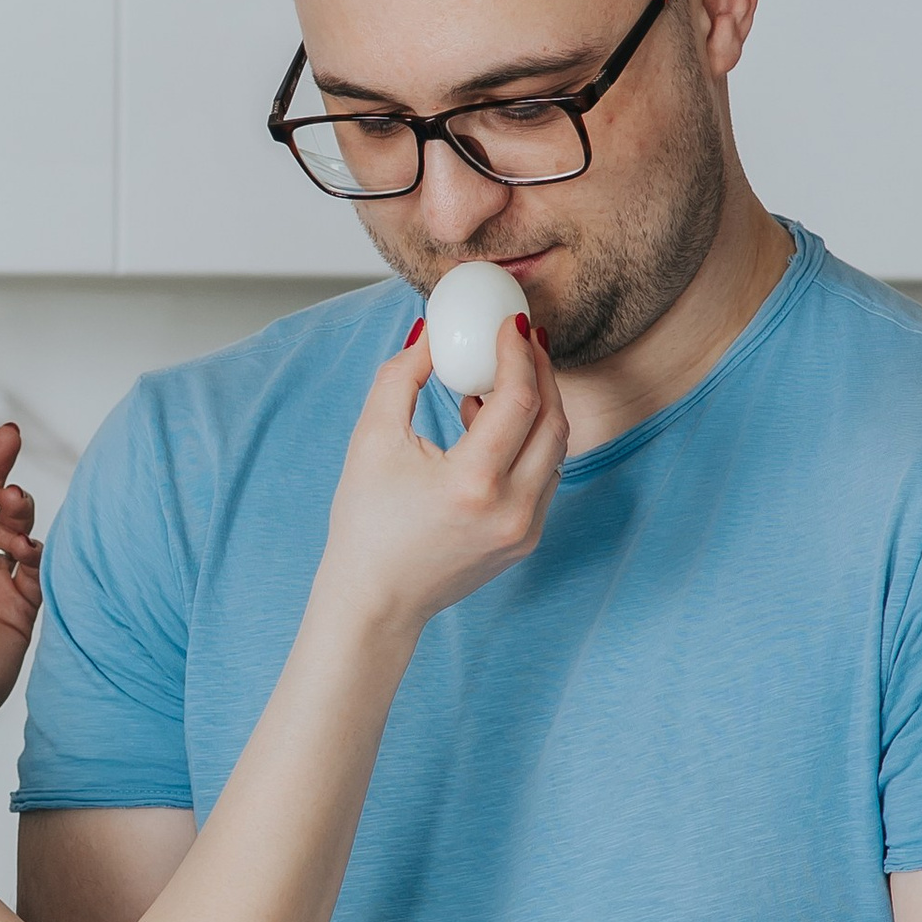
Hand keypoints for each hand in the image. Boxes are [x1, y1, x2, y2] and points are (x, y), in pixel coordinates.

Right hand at [318, 312, 564, 640]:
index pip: (519, 399)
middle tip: (522, 337)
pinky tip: (494, 423)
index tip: (510, 321)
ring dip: (538, 404)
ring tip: (501, 378)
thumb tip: (432, 330)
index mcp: (472, 483)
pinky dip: (529, 440)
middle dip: (540, 370)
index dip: (519, 352)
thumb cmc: (366, 522)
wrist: (377, 599)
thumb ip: (404, 374)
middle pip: (553, 419)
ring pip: (556, 447)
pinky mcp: (528, 539)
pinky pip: (545, 474)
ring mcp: (526, 529)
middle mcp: (511, 509)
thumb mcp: (372, 438)